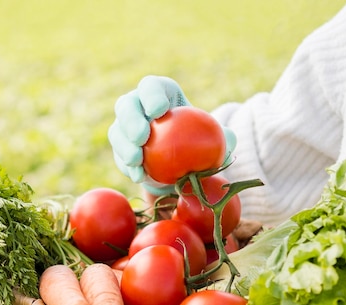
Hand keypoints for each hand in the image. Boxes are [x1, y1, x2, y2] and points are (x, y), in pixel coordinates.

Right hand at [108, 75, 236, 195]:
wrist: (182, 165)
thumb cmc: (201, 143)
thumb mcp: (216, 139)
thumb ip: (223, 137)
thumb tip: (228, 139)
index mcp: (160, 94)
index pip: (151, 87)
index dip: (151, 95)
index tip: (159, 111)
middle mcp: (137, 106)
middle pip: (127, 105)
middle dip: (131, 120)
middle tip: (142, 137)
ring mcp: (125, 128)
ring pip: (117, 131)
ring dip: (125, 146)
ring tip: (137, 160)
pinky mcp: (121, 150)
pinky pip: (119, 156)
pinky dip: (127, 167)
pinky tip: (138, 176)